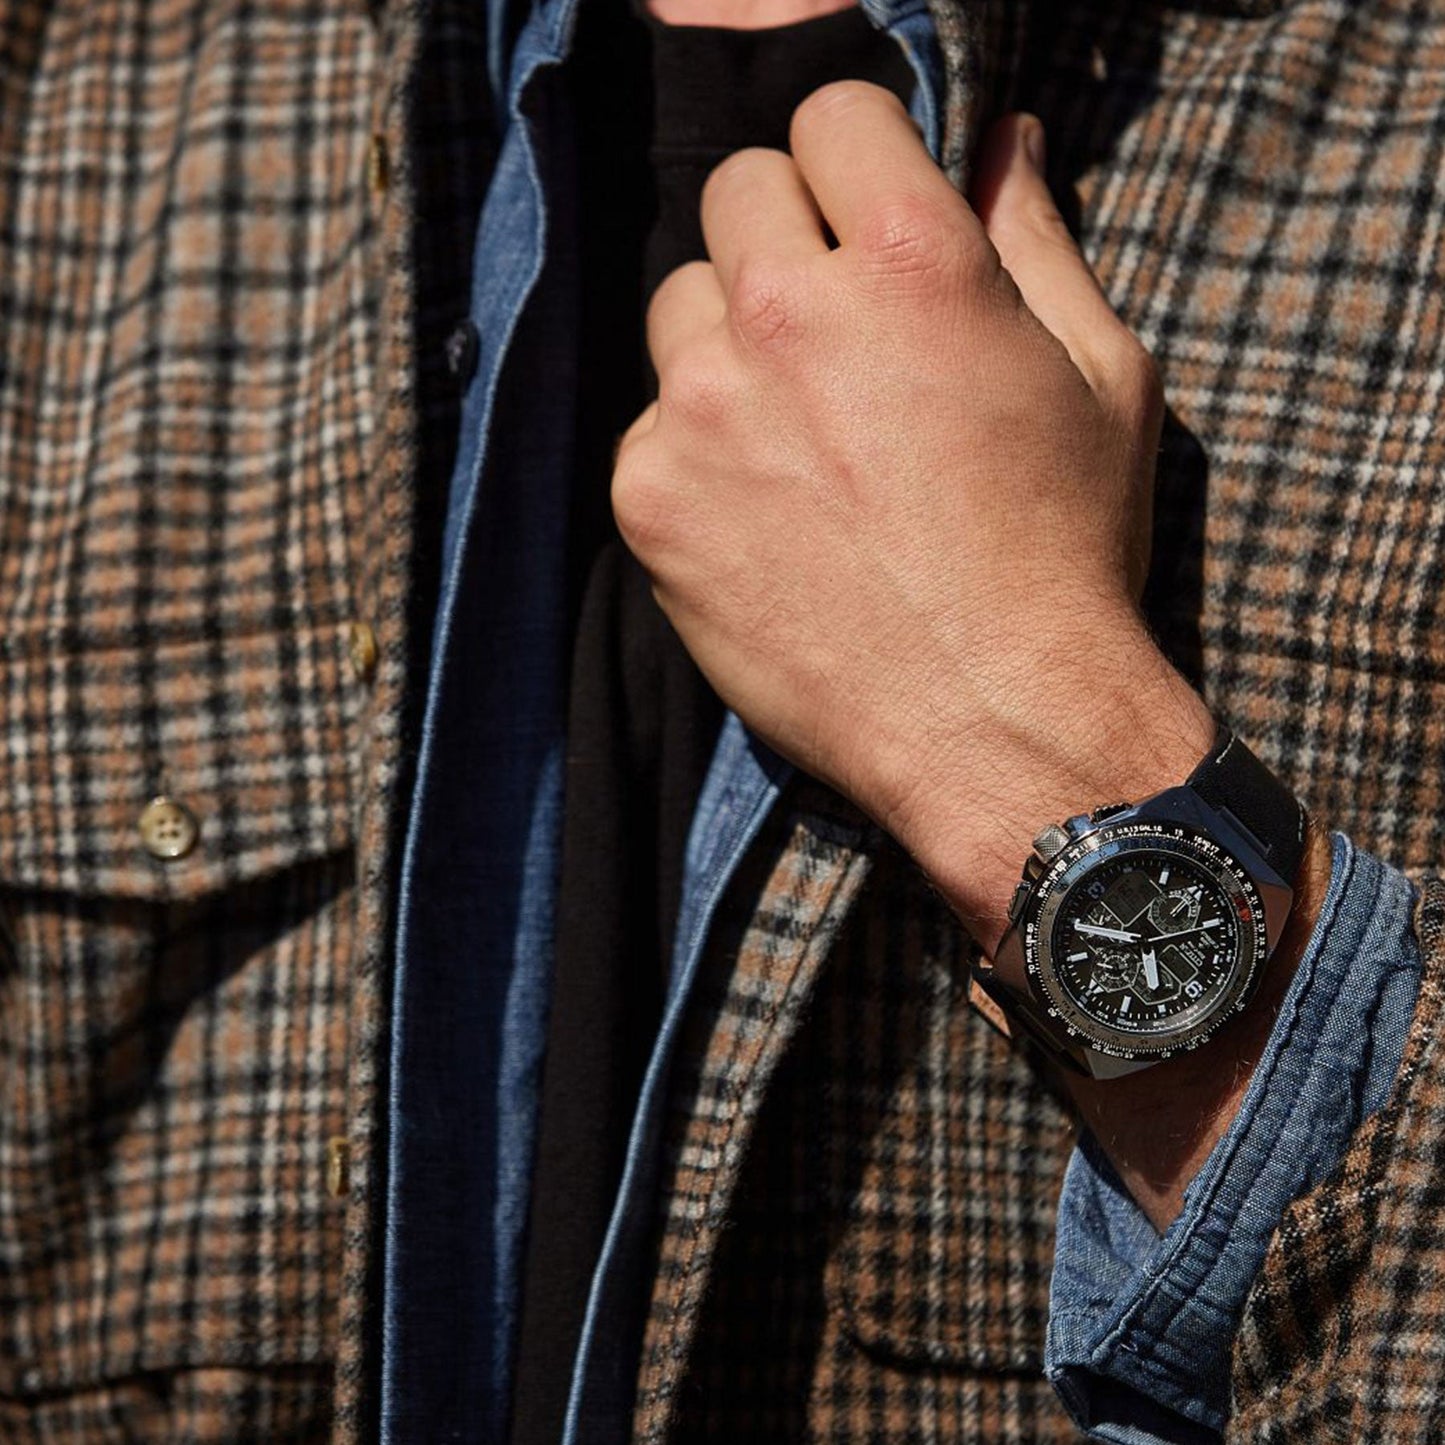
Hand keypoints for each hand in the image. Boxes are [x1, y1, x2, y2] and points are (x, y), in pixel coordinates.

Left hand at [615, 82, 1212, 947]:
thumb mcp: (1098, 378)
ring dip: (729, 341)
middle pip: (735, 193)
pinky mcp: (650, 497)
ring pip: (680, 305)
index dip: (854, 159)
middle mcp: (788, 314)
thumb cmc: (1063, 554)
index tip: (864, 212)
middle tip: (832, 326)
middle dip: (785, 237)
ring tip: (797, 431)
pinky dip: (693, 449)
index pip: (828, 113)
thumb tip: (1001, 139)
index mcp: (910, 260)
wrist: (993, 722)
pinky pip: (649, 424)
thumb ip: (1034, 238)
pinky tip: (761, 511)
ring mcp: (703, 408)